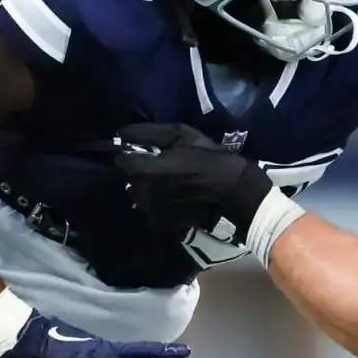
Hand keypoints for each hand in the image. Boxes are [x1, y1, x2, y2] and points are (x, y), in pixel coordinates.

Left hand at [113, 123, 275, 244]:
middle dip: (141, 173)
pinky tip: (176, 198)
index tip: (145, 153)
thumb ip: (149, 133)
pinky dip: (158, 204)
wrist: (236, 193)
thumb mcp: (183, 136)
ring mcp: (153, 211)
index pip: (121, 162)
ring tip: (170, 183)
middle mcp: (145, 193)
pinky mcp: (163, 224)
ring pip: (139, 196)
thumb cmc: (211, 159)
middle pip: (130, 180)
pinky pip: (151, 211)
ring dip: (149, 189)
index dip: (130, 156)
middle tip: (162, 167)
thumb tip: (123, 132)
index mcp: (148, 170)